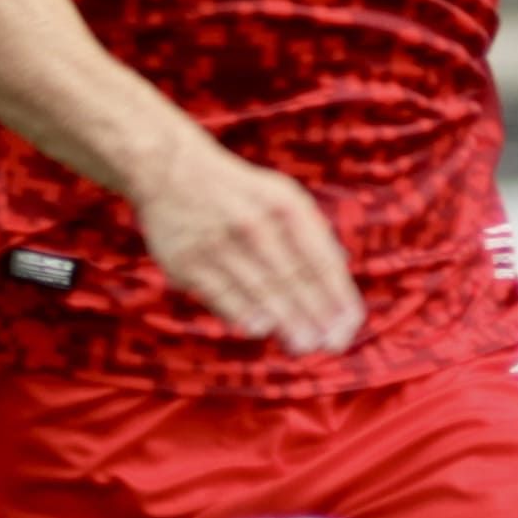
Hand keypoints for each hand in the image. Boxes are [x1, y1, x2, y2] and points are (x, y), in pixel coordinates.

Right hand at [132, 137, 361, 355]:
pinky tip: (259, 329)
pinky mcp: (186, 261)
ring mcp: (217, 243)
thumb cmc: (238, 194)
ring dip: (285, 320)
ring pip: (258, 289)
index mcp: (284, 206)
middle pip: (291, 277)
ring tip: (303, 345)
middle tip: (332, 345)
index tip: (348, 326)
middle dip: (315, 315)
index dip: (337, 295)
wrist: (168, 171)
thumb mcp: (281, 195)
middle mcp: (253, 223)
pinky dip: (242, 312)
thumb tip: (341, 269)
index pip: (319, 258)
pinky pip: (220, 294)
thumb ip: (309, 230)